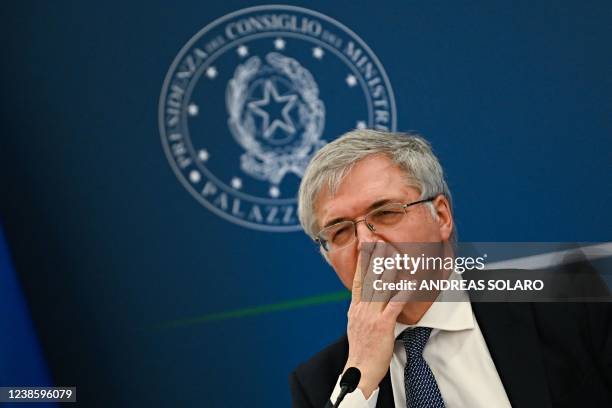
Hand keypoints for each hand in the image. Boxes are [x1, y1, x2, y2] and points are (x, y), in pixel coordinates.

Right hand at [343, 241, 406, 397]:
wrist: (359, 370)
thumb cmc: (361, 350)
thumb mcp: (356, 325)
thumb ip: (362, 309)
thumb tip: (366, 296)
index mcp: (355, 307)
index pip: (358, 278)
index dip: (362, 260)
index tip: (365, 244)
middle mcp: (361, 308)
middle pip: (369, 277)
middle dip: (375, 257)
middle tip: (380, 239)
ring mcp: (371, 316)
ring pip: (381, 286)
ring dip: (390, 268)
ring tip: (396, 253)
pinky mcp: (383, 325)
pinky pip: (395, 304)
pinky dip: (403, 291)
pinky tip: (410, 282)